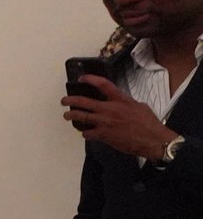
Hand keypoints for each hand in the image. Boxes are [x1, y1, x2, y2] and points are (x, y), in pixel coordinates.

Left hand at [63, 76, 180, 159]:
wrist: (153, 140)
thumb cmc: (149, 123)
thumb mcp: (139, 106)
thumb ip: (125, 102)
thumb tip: (118, 103)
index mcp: (120, 100)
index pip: (103, 84)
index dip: (90, 79)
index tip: (82, 78)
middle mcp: (109, 109)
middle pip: (84, 102)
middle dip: (71, 100)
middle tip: (64, 101)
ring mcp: (105, 122)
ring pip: (82, 117)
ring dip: (72, 116)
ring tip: (67, 115)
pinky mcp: (104, 135)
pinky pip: (88, 133)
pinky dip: (85, 133)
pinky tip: (85, 133)